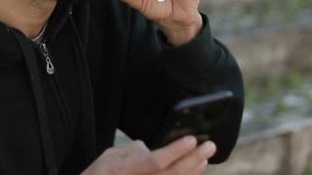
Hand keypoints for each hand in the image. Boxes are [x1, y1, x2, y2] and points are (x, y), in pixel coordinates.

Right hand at [81, 137, 215, 174]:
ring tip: (205, 158)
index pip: (157, 161)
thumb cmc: (101, 174)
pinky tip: (196, 171)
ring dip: (194, 171)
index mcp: (127, 170)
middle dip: (194, 159)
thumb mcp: (111, 156)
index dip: (176, 151)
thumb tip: (152, 147)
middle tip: (209, 146)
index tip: (192, 139)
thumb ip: (134, 150)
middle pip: (173, 174)